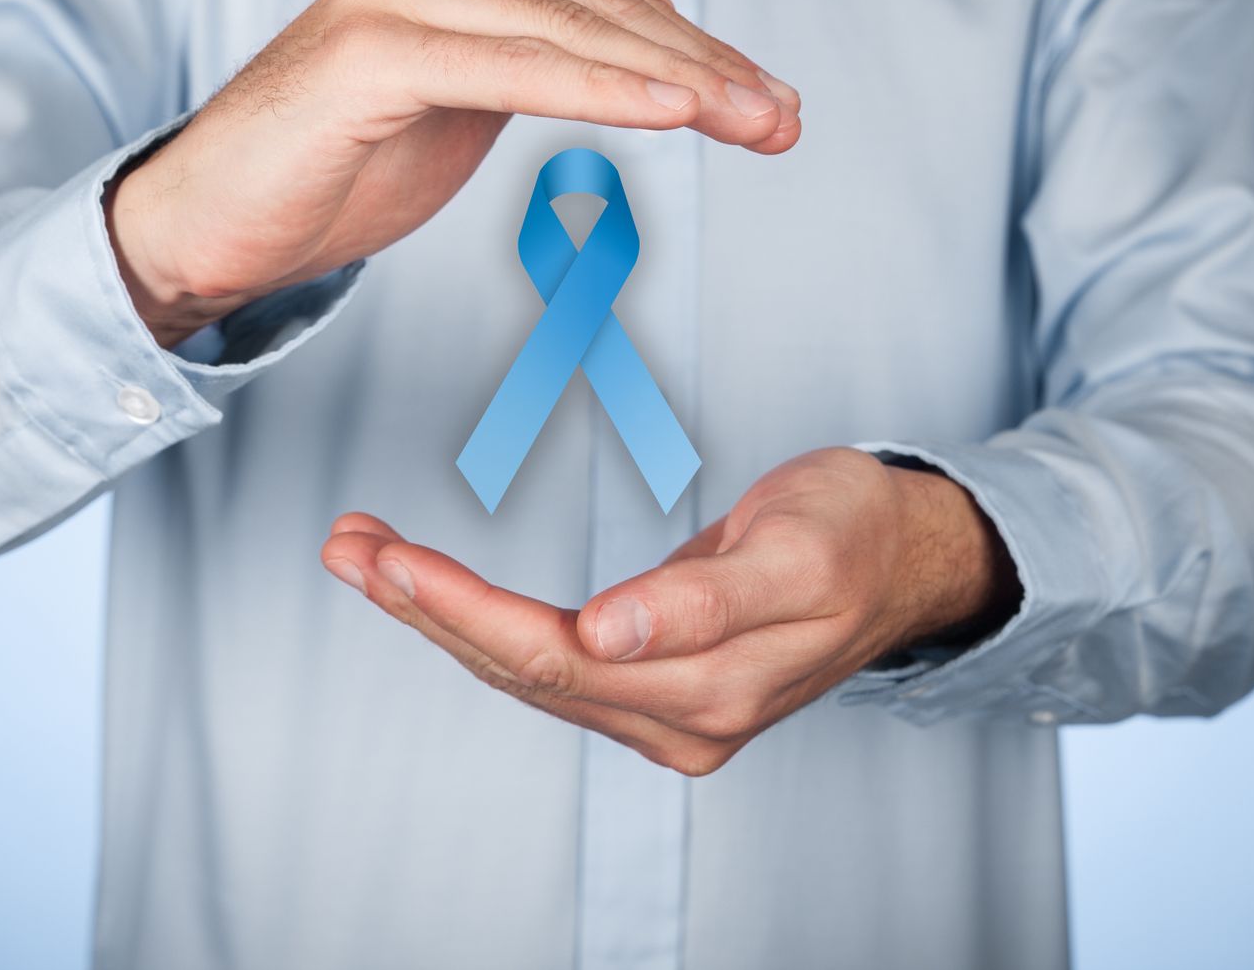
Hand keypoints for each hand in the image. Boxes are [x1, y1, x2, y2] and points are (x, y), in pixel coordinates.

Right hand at [106, 0, 800, 345]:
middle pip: (602, 13)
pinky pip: (514, 67)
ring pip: (572, 34)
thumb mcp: (458, 117)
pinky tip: (674, 113)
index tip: (769, 106)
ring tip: (755, 123)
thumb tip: (636, 75)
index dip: (697, 56)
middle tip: (785, 122)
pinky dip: (602, 90)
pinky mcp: (373, 46)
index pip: (603, 6)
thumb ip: (532, 75)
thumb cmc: (327, 176)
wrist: (204, 224)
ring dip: (679, 81)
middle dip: (709, 71)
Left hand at [319, 448, 1020, 775]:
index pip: (554, 655)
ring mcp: (664, 712)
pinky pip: (549, 660)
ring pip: (524, 667)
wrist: (905, 558)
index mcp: (710, 690)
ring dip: (439, 613)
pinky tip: (434, 588)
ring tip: (365, 552)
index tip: (391, 561)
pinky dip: (482, 619)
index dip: (463, 609)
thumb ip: (704, 597)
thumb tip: (614, 630)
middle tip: (349, 543)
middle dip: (425, 607)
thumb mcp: (796, 549)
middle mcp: (678, 720)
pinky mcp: (655, 687)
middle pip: (521, 667)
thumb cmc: (855, 534)